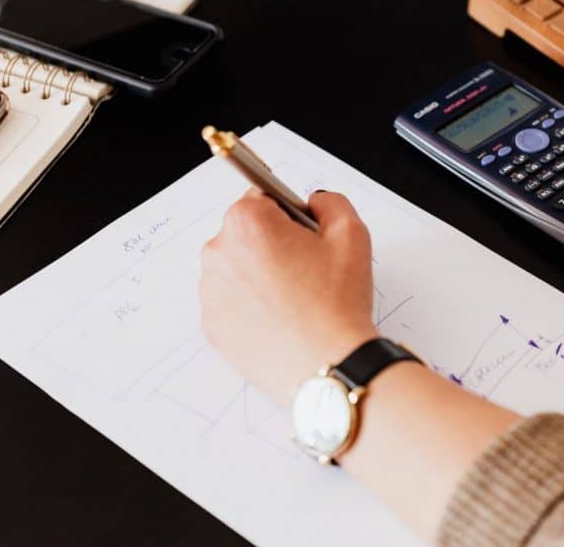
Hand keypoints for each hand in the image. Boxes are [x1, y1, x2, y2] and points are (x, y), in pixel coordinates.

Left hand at [199, 189, 378, 402]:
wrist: (327, 364)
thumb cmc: (337, 303)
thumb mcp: (352, 234)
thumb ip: (330, 203)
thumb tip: (314, 203)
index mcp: (247, 222)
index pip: (261, 198)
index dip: (289, 217)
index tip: (304, 238)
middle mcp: (218, 252)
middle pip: (245, 234)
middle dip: (272, 245)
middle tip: (306, 273)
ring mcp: (211, 292)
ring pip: (237, 269)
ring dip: (260, 276)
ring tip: (295, 301)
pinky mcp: (212, 325)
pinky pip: (231, 303)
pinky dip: (252, 307)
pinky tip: (281, 320)